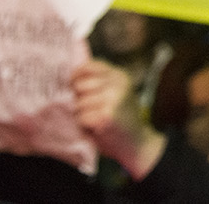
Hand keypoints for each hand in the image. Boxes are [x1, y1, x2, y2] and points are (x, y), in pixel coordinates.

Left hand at [73, 59, 165, 179]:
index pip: (90, 66)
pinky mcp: (107, 115)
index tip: (72, 84)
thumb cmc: (121, 119)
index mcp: (120, 76)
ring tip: (94, 119)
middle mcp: (118, 83)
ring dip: (81, 114)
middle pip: (80, 85)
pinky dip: (84, 125)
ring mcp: (113, 98)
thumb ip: (100, 83)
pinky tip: (96, 127)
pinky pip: (82, 117)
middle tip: (89, 109)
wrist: (137, 142)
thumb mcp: (116, 93)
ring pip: (79, 103)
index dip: (77, 75)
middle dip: (78, 99)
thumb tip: (70, 78)